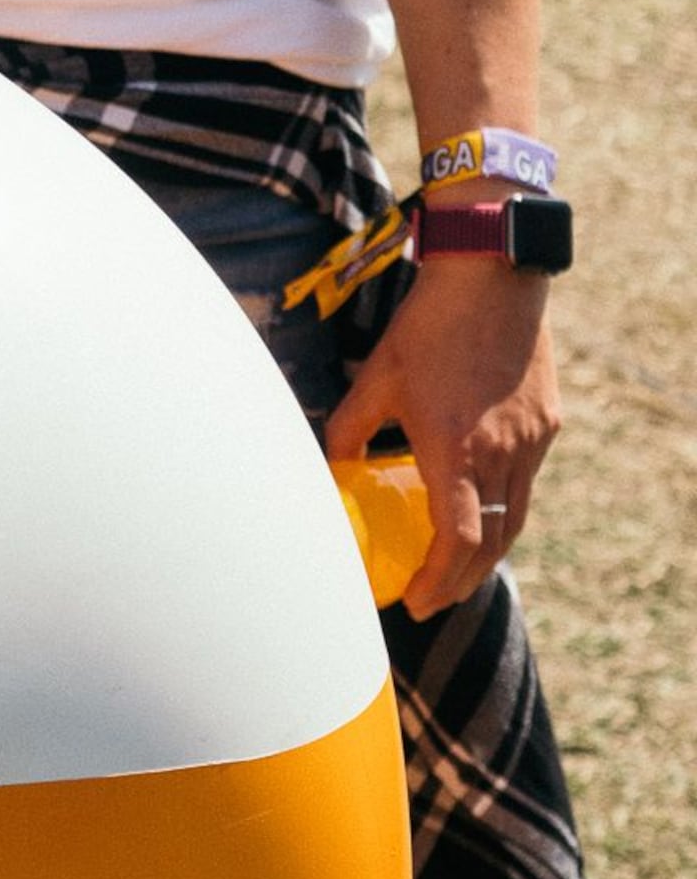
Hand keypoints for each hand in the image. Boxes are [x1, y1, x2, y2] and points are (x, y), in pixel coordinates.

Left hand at [333, 247, 556, 616]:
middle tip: (430, 601)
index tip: (413, 600)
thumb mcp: (375, 380)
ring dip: (485, 555)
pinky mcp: (546, 424)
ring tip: (455, 574)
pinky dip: (503, 513)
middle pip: (490, 544)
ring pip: (513, 519)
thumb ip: (349, 431)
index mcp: (456, 449)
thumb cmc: (426, 326)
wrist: (491, 276)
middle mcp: (502, 453)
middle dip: (459, 583)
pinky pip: (525, 484)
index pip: (457, 540)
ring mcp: (531, 440)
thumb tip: (332, 467)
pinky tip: (479, 514)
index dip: (436, 581)